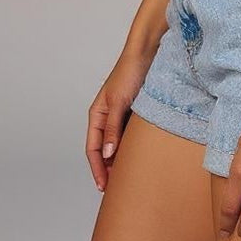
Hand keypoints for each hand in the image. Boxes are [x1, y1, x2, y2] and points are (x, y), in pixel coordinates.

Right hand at [85, 48, 153, 191]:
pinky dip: (132, 147)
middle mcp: (107, 117)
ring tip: (127, 177)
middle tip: (116, 188)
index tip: (103, 186)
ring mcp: (121, 115)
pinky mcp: (135, 112)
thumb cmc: (129, 71)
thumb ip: (113, 128)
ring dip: (120, 159)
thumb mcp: (120, 102)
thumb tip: (108, 154)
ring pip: (118, 144)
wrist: (148, 51)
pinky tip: (139, 157)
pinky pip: (131, 135)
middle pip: (104, 150)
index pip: (93, 149)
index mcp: (97, 115)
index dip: (97, 169)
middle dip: (108, 169)